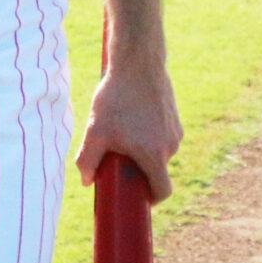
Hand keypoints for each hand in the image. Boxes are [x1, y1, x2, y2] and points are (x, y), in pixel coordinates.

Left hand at [75, 55, 181, 202]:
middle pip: (157, 170)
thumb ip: (88, 161)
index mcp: (154, 155)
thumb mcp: (95, 131)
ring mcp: (175, 130)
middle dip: (139, 170)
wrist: (137, 62)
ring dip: (143, 150)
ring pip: (159, 151)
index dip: (151, 199)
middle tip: (117, 159)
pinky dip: (148, 134)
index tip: (137, 196)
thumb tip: (86, 181)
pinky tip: (132, 118)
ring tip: (122, 132)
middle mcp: (171, 145)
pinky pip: (162, 135)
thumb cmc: (116, 98)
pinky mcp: (174, 116)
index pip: (163, 191)